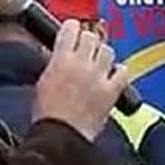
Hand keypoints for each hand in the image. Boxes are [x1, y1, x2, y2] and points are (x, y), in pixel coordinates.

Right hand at [33, 19, 128, 141]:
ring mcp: (99, 77)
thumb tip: (57, 54)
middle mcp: (82, 64)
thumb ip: (53, 64)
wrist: (61, 136)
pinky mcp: (112, 91)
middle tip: (85, 46)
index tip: (73, 30)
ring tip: (98, 60)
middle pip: (92, 36)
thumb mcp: (42, 82)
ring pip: (108, 50)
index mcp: (61, 59)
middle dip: (88, 39)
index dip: (72, 28)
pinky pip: (122, 71)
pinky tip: (114, 73)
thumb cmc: (48, 115)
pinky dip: (119, 70)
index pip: (71, 28)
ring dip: (103, 53)